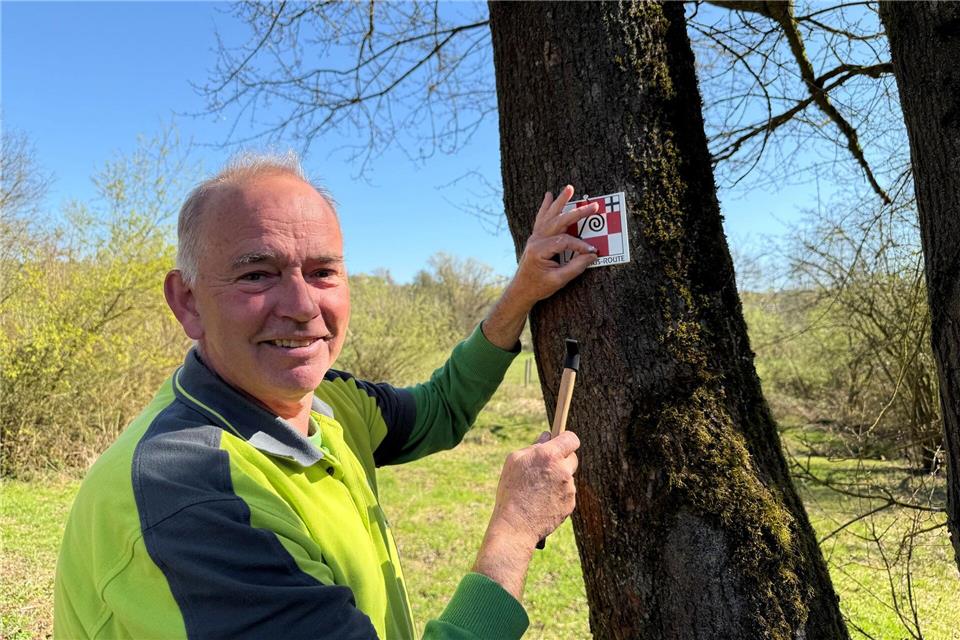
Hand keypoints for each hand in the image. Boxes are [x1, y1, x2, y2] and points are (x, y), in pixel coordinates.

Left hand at [480, 185, 598, 349]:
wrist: (521, 290)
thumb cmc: (538, 287)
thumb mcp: (558, 280)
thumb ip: (576, 267)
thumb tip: (592, 255)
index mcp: (538, 250)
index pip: (564, 241)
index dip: (580, 245)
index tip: (593, 251)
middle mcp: (535, 240)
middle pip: (558, 222)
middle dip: (578, 213)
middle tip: (594, 206)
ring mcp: (534, 238)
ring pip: (549, 216)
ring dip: (560, 201)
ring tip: (569, 188)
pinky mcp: (535, 238)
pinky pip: (542, 218)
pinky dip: (546, 207)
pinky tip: (548, 196)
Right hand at [489, 430, 579, 546]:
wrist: (516, 524)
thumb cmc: (511, 490)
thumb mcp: (514, 461)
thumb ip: (533, 446)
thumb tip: (547, 436)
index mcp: (549, 455)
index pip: (571, 438)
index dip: (566, 439)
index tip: (561, 442)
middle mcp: (563, 470)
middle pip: (573, 458)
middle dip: (562, 460)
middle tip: (546, 468)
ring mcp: (569, 488)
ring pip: (568, 477)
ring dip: (558, 480)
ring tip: (538, 490)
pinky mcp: (570, 504)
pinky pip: (567, 494)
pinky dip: (558, 495)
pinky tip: (542, 502)